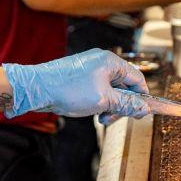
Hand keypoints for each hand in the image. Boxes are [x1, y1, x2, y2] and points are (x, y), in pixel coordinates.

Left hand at [2, 49, 150, 119]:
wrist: (37, 88)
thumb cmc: (69, 90)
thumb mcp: (103, 100)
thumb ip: (126, 104)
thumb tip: (144, 108)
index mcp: (111, 62)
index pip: (137, 78)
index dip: (142, 97)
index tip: (141, 112)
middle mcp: (102, 62)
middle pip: (124, 85)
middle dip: (122, 105)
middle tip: (113, 118)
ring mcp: (90, 69)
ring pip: (110, 90)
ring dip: (109, 106)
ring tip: (100, 117)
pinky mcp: (80, 77)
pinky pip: (98, 90)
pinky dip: (99, 102)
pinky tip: (91, 111)